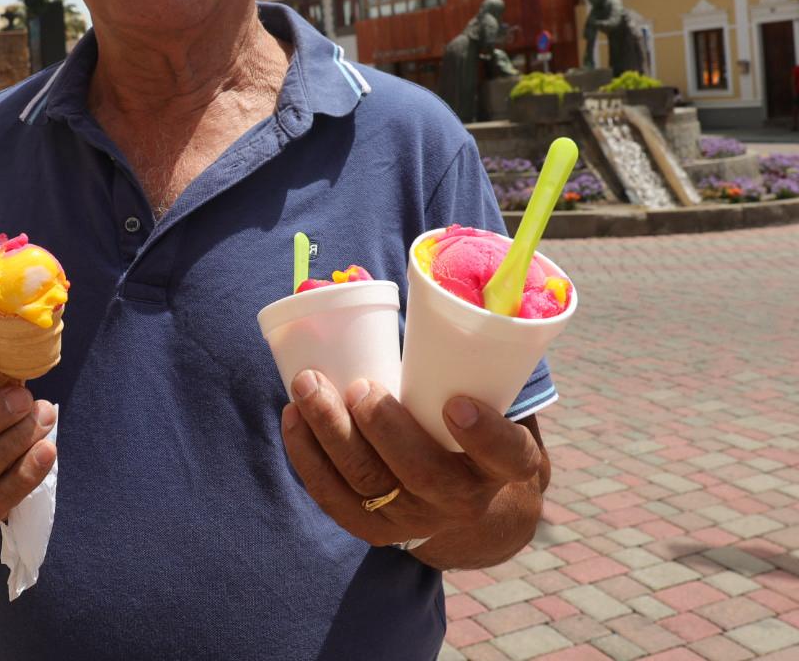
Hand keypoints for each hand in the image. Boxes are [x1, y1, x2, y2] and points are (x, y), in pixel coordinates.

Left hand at [280, 369, 542, 549]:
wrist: (466, 499)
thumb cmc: (467, 421)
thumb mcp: (486, 394)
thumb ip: (463, 348)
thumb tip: (424, 271)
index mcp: (504, 464)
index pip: (505, 454)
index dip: (483, 434)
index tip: (456, 402)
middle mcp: (463, 499)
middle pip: (421, 473)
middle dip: (383, 428)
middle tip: (359, 386)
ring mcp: (415, 518)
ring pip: (367, 482)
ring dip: (331, 431)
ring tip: (308, 386)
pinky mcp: (374, 528)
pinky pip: (333, 498)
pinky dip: (307, 456)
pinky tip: (293, 418)